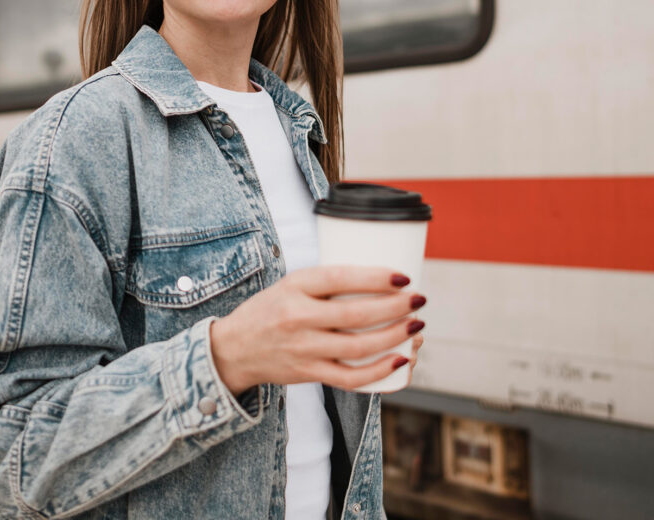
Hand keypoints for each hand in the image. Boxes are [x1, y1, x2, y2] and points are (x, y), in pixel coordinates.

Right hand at [209, 266, 424, 393]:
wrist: (234, 348)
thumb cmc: (272, 308)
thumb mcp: (292, 283)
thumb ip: (329, 281)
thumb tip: (384, 278)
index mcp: (295, 286)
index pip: (339, 278)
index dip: (375, 277)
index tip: (404, 276)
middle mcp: (297, 318)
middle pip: (355, 314)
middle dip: (395, 308)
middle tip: (419, 299)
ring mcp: (303, 349)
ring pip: (357, 346)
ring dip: (394, 336)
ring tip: (416, 325)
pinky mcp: (309, 373)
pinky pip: (349, 378)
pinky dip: (378, 371)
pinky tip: (400, 359)